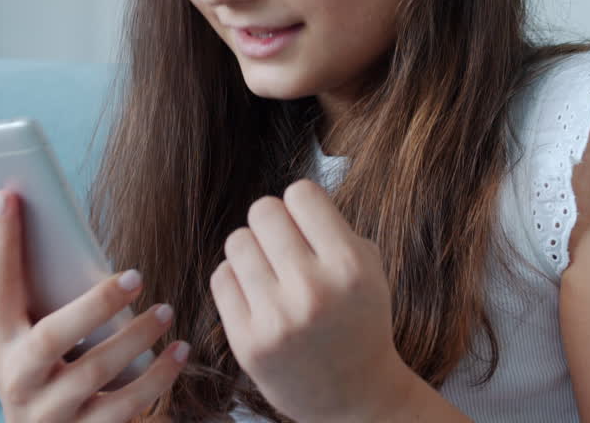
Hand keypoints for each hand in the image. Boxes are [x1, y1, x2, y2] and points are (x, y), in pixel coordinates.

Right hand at [0, 188, 189, 421]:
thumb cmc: (41, 376)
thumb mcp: (20, 339)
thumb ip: (17, 287)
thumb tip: (2, 211)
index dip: (2, 242)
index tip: (11, 196)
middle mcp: (18, 380)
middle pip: (52, 337)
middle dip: (95, 304)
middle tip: (136, 276)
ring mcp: (50, 414)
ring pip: (96, 373)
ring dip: (137, 338)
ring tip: (166, 311)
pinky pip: (125, 408)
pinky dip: (156, 379)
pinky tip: (179, 353)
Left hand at [210, 179, 410, 421]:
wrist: (355, 396)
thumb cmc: (359, 320)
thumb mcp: (368, 268)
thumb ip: (331, 228)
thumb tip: (285, 197)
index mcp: (350, 267)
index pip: (301, 193)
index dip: (302, 206)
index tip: (308, 226)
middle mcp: (313, 291)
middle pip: (263, 210)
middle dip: (272, 223)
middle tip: (284, 246)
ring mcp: (276, 319)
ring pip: (237, 241)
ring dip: (252, 250)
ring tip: (270, 272)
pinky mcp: (247, 343)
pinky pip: (221, 277)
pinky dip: (236, 280)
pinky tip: (257, 295)